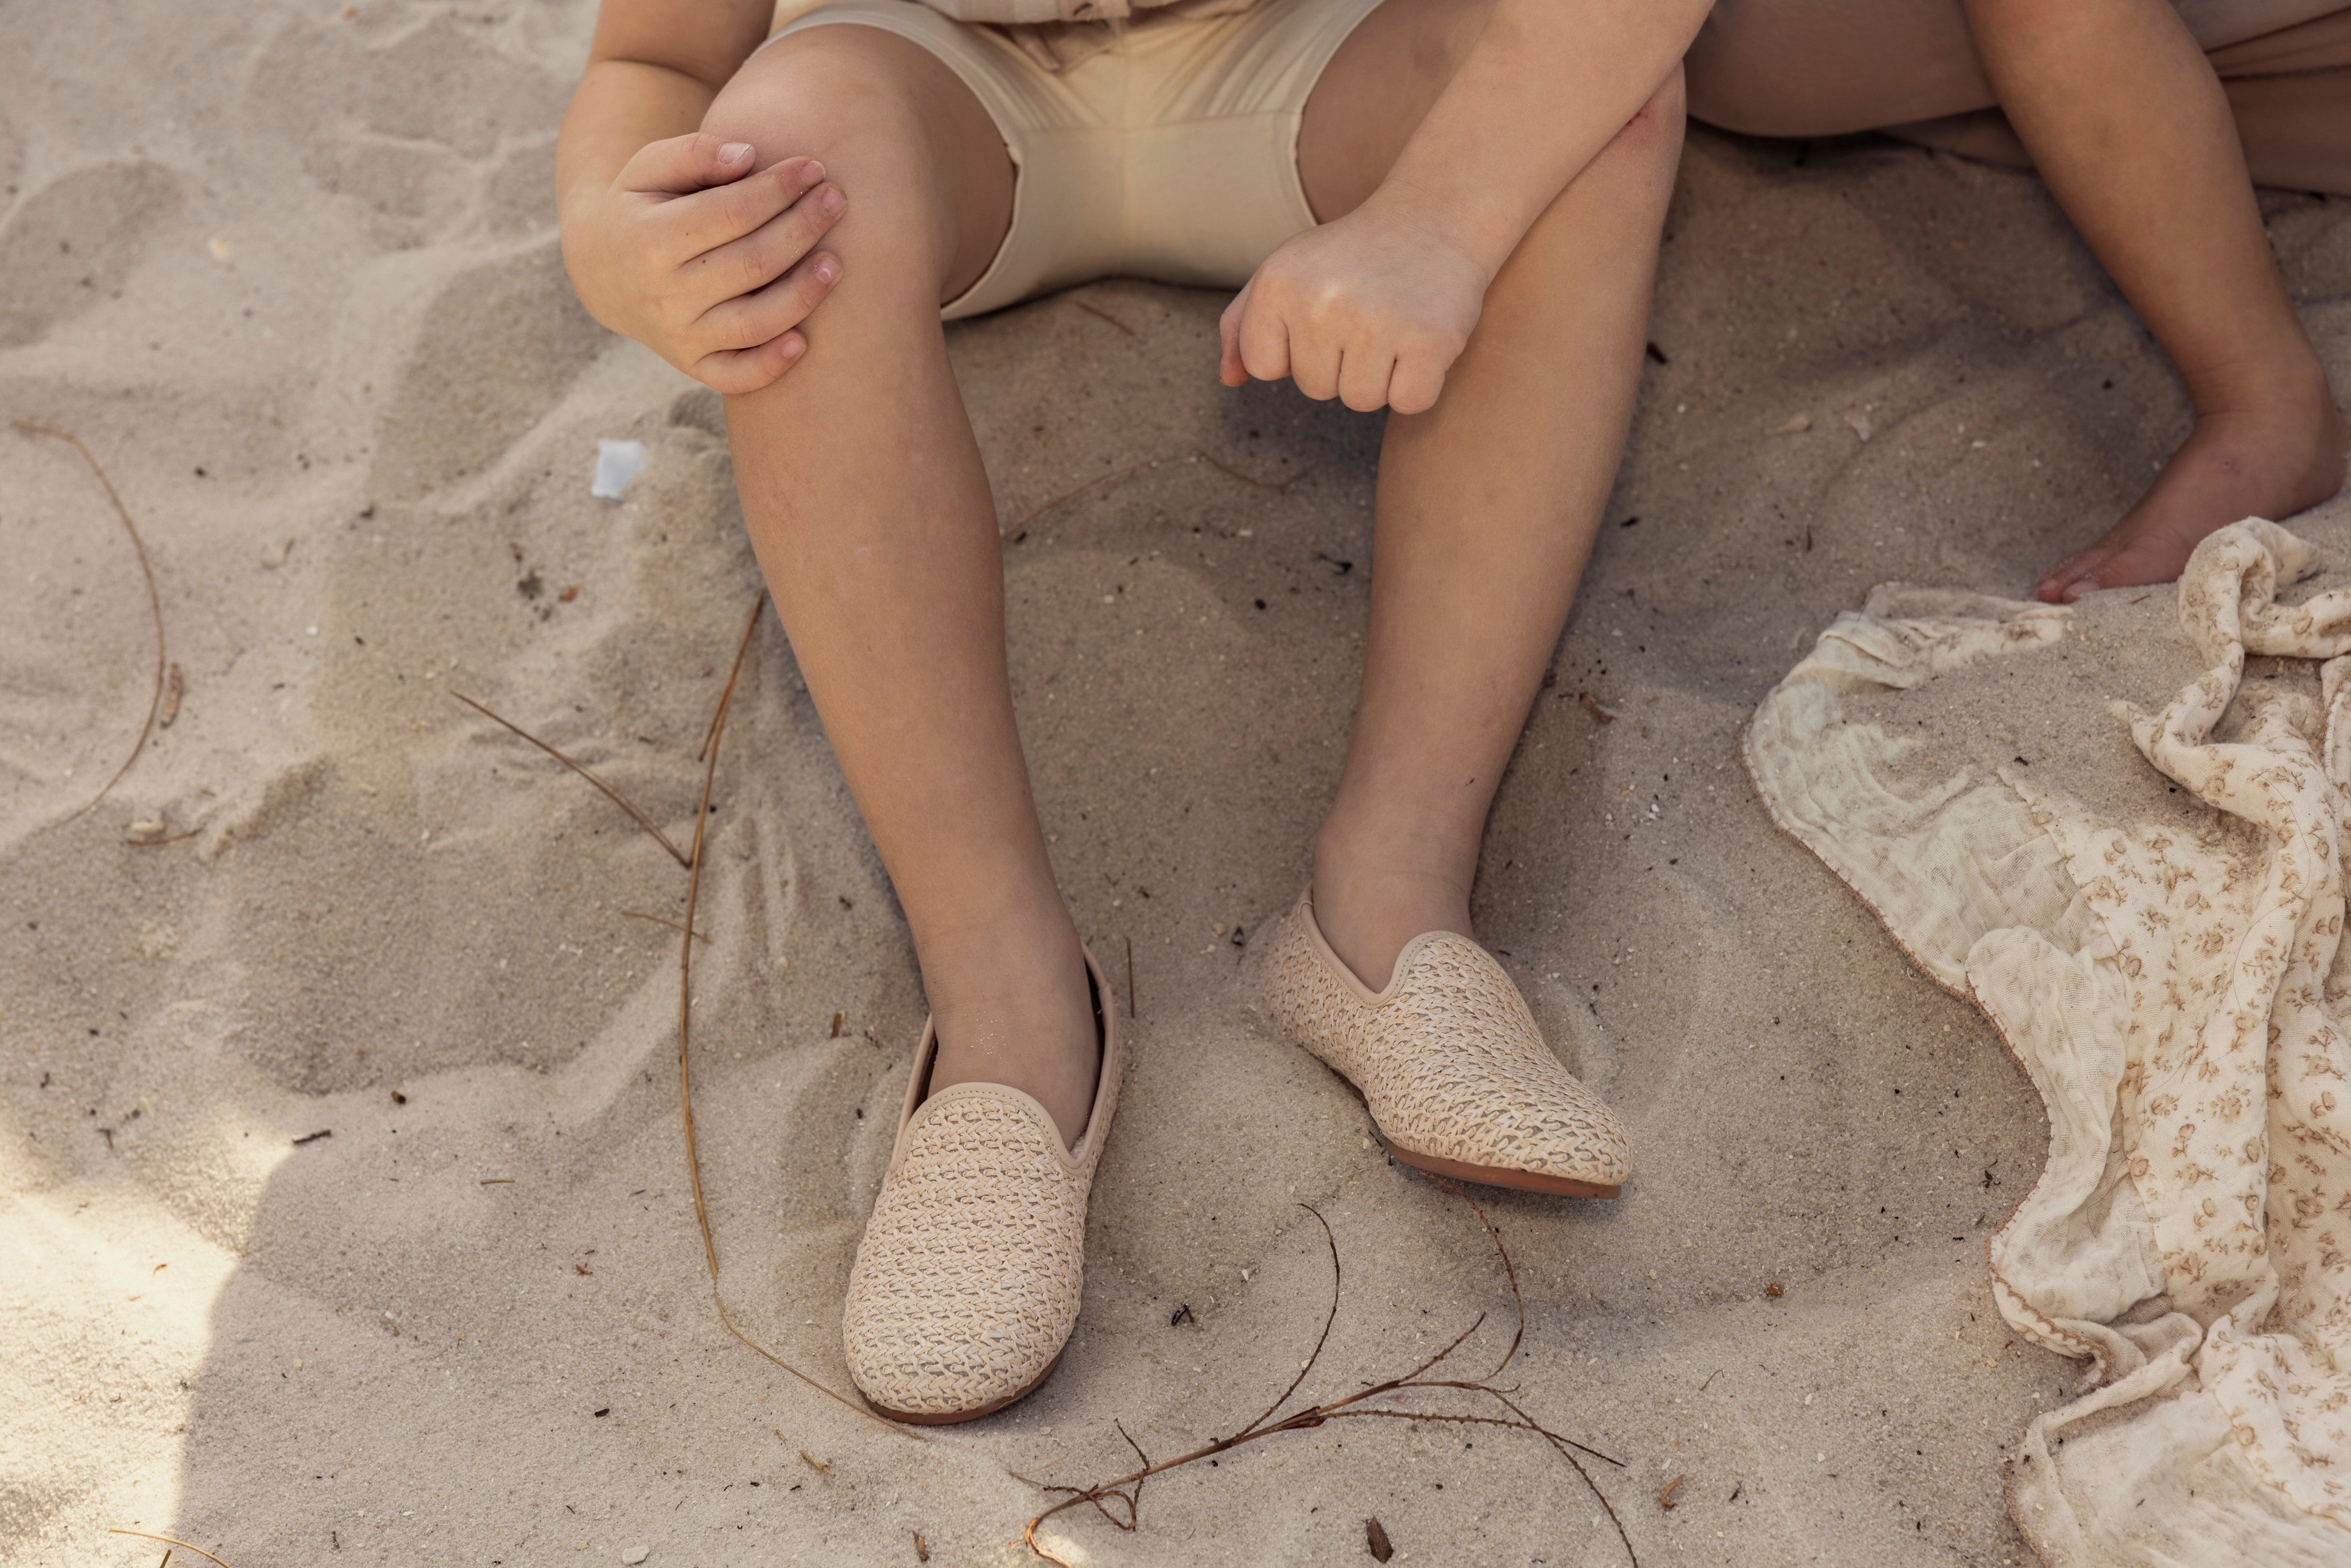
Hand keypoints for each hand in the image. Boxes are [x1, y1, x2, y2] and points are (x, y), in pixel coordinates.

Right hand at [560, 133, 845, 394]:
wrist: (603, 270)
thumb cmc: (642, 207)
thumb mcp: (649, 168)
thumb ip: (694, 154)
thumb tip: (748, 155)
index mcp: (651, 240)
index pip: (733, 212)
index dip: (779, 189)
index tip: (813, 168)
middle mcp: (665, 294)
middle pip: (753, 263)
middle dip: (803, 228)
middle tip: (837, 199)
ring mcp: (679, 336)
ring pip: (755, 322)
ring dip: (804, 294)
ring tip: (835, 262)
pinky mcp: (692, 365)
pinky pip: (737, 377)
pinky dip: (772, 365)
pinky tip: (804, 341)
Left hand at [1218, 189, 1488, 414]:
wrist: (1434, 217)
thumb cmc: (1353, 254)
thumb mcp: (1287, 270)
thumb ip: (1243, 324)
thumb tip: (1229, 379)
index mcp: (1277, 284)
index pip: (1263, 366)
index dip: (1294, 349)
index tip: (1323, 313)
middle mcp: (1321, 304)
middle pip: (1314, 388)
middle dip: (1340, 361)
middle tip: (1367, 312)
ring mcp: (1375, 324)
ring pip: (1360, 401)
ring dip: (1379, 375)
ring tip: (1392, 324)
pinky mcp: (1428, 342)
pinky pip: (1408, 403)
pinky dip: (1417, 384)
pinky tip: (1421, 341)